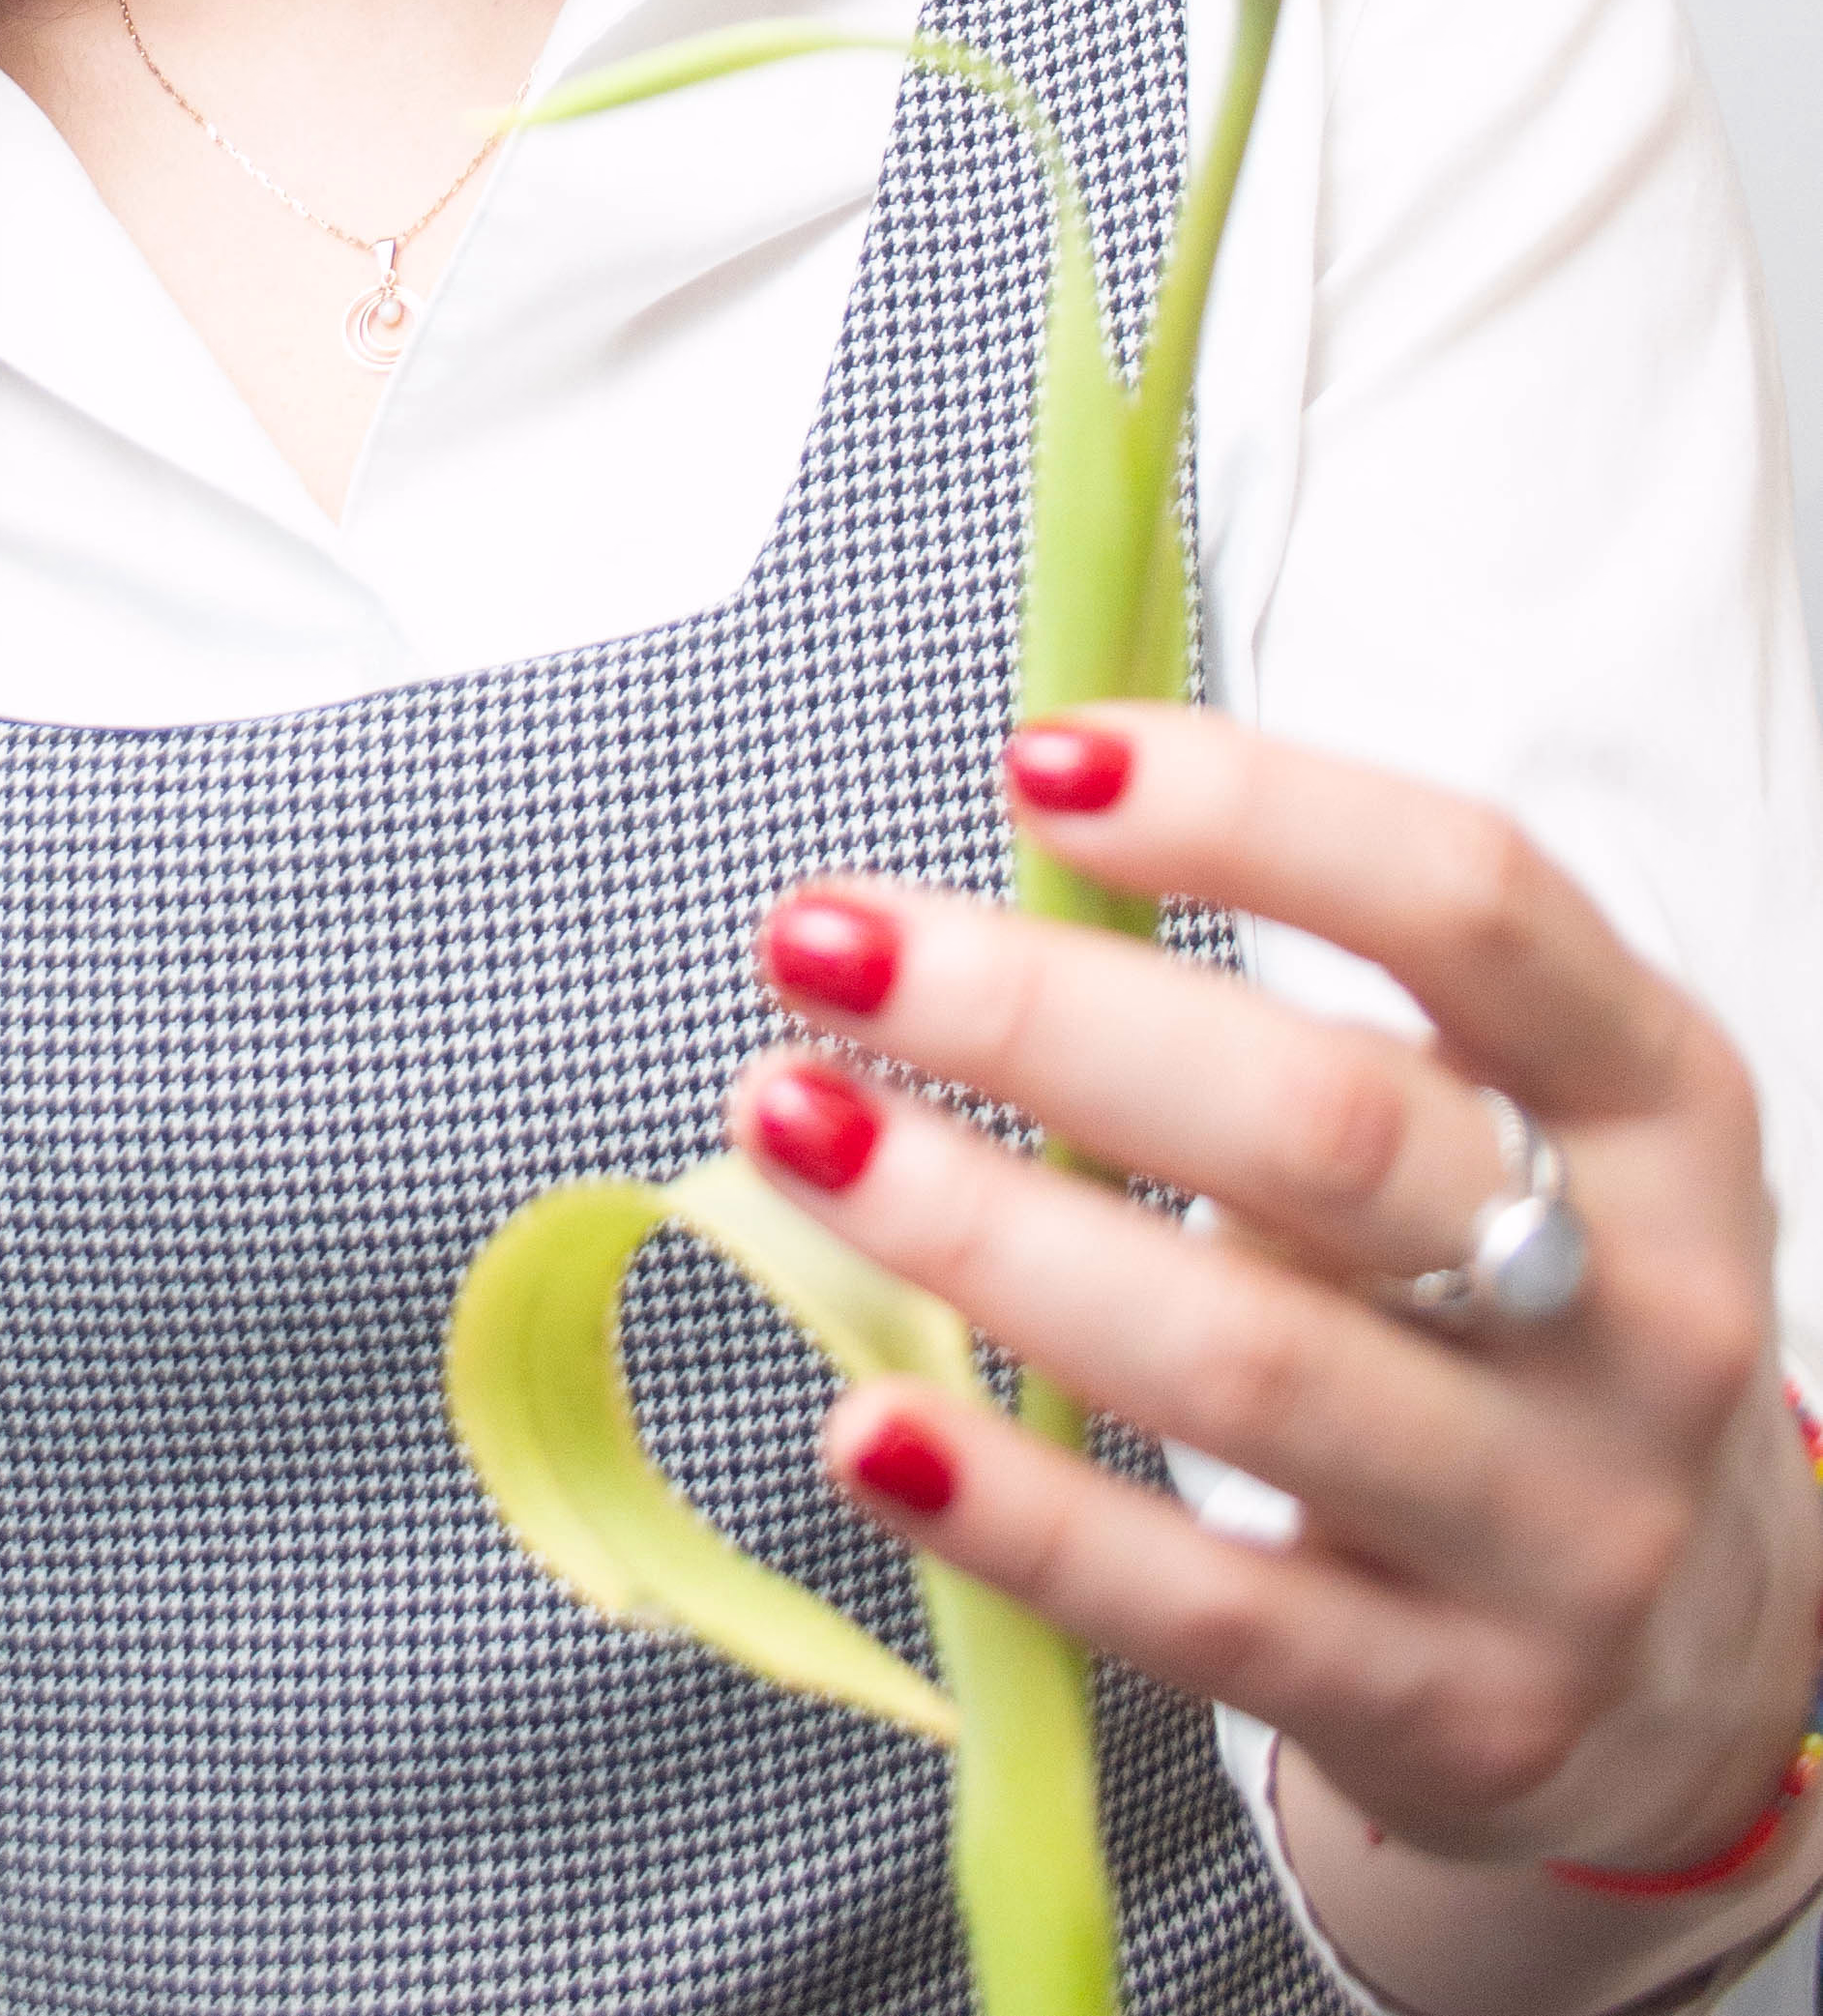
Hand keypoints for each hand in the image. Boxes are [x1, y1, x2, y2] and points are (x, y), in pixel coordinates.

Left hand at [726, 708, 1820, 1929]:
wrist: (1686, 1666)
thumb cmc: (1515, 1316)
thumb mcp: (1502, 1129)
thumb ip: (1292, 1019)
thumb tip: (984, 896)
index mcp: (1658, 1098)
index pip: (1472, 903)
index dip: (1254, 809)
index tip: (1033, 761)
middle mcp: (1639, 1305)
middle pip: (1322, 1129)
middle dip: (1038, 1015)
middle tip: (820, 942)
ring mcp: (1560, 1527)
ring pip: (1240, 1360)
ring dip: (980, 1229)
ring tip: (787, 1123)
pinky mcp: (1455, 1712)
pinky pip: (1197, 1602)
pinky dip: (1013, 1508)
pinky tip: (864, 1421)